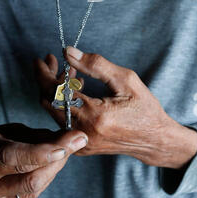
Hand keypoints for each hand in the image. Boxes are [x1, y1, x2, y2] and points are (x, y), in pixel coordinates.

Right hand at [0, 123, 87, 197]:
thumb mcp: (6, 130)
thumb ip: (33, 135)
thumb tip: (66, 137)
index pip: (11, 155)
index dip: (41, 152)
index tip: (66, 143)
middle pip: (28, 175)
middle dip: (59, 156)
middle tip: (76, 140)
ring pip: (34, 187)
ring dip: (56, 166)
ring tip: (66, 149)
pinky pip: (33, 194)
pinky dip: (48, 176)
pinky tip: (52, 162)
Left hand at [34, 48, 196, 168]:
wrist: (154, 139)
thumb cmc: (143, 108)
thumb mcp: (125, 80)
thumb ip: (95, 64)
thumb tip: (67, 52)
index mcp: (94, 116)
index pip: (56, 92)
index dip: (44, 74)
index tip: (41, 59)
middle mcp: (83, 132)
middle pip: (49, 102)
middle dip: (47, 79)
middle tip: (52, 61)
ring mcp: (81, 142)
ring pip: (54, 111)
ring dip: (55, 89)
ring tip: (68, 71)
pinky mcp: (81, 146)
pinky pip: (62, 120)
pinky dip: (62, 102)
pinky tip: (74, 88)